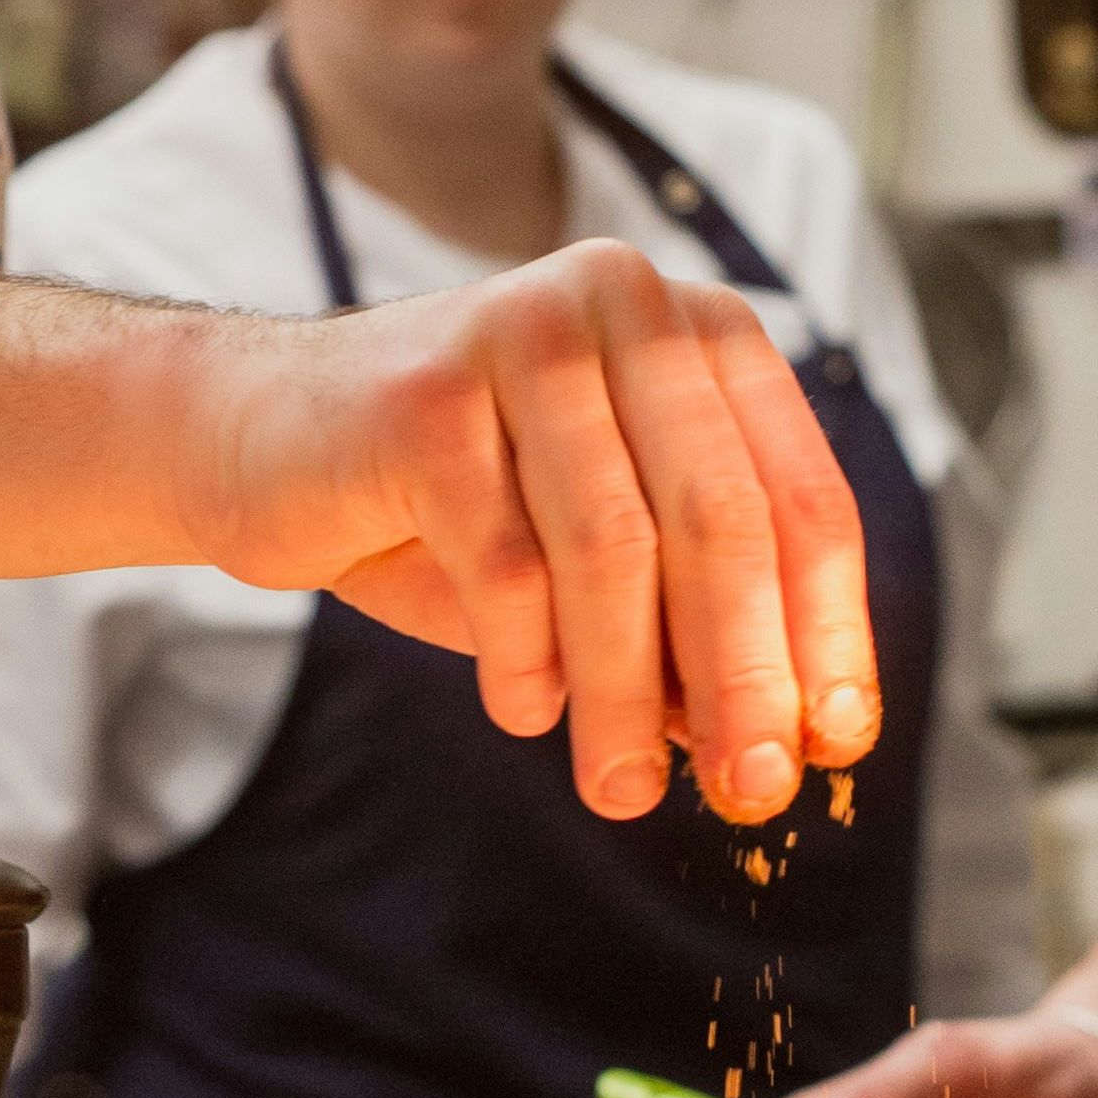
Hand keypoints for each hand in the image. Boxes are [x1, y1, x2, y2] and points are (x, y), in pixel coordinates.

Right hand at [185, 241, 878, 824]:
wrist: (260, 440)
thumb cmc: (451, 504)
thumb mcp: (594, 557)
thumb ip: (690, 620)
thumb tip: (791, 739)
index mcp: (699, 337)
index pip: (801, 498)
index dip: (829, 631)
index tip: (837, 743)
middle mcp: (624, 306)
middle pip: (722, 520)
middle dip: (746, 674)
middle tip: (753, 791)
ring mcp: (522, 335)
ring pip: (611, 547)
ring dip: (626, 692)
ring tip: (623, 788)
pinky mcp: (425, 393)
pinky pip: (503, 561)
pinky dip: (524, 660)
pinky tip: (524, 711)